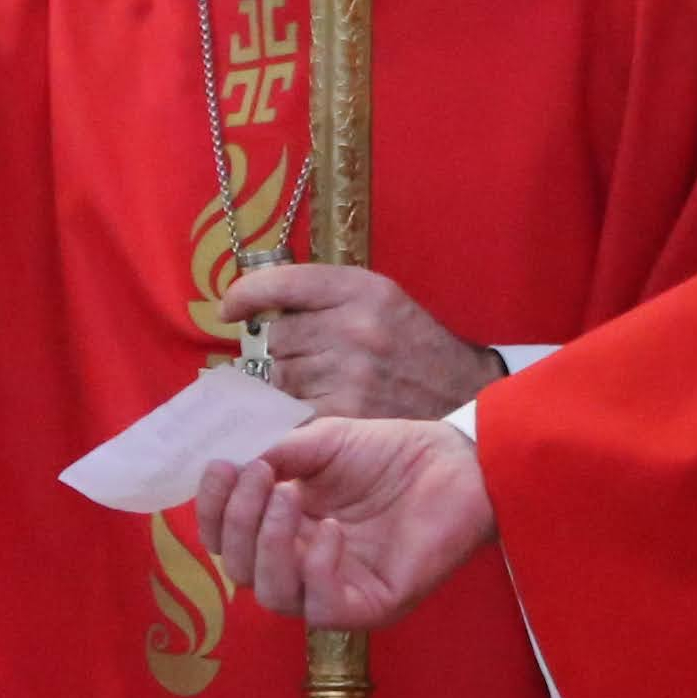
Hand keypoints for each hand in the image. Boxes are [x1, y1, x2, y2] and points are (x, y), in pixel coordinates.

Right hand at [194, 420, 498, 629]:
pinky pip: (325, 608)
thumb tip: (231, 466)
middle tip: (259, 475)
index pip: (226, 540)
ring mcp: (338, 589)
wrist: (455, 461)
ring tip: (288, 497)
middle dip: (237, 523)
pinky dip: (317, 568)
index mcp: (284, 530)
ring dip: (269, 545)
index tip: (219, 467)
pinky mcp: (373, 606)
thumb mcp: (321, 444)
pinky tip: (332, 528)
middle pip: (241, 572)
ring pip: (275, 597)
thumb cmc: (390, 454)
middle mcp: (304, 566)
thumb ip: (276, 456)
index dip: (211, 511)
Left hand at [217, 264, 502, 420]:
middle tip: (310, 360)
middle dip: (285, 350)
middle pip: (279, 338)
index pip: (282, 284)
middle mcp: (355, 326)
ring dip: (290, 383)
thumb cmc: (415, 346)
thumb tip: (257, 308)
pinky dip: (297, 412)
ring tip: (325, 385)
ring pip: (282, 376)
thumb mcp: (381, 300)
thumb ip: (325, 299)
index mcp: (362, 289)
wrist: (466, 393)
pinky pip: (295, 410)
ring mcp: (350, 373)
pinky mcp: (348, 413)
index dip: (247, 295)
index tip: (230, 309)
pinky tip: (317, 408)